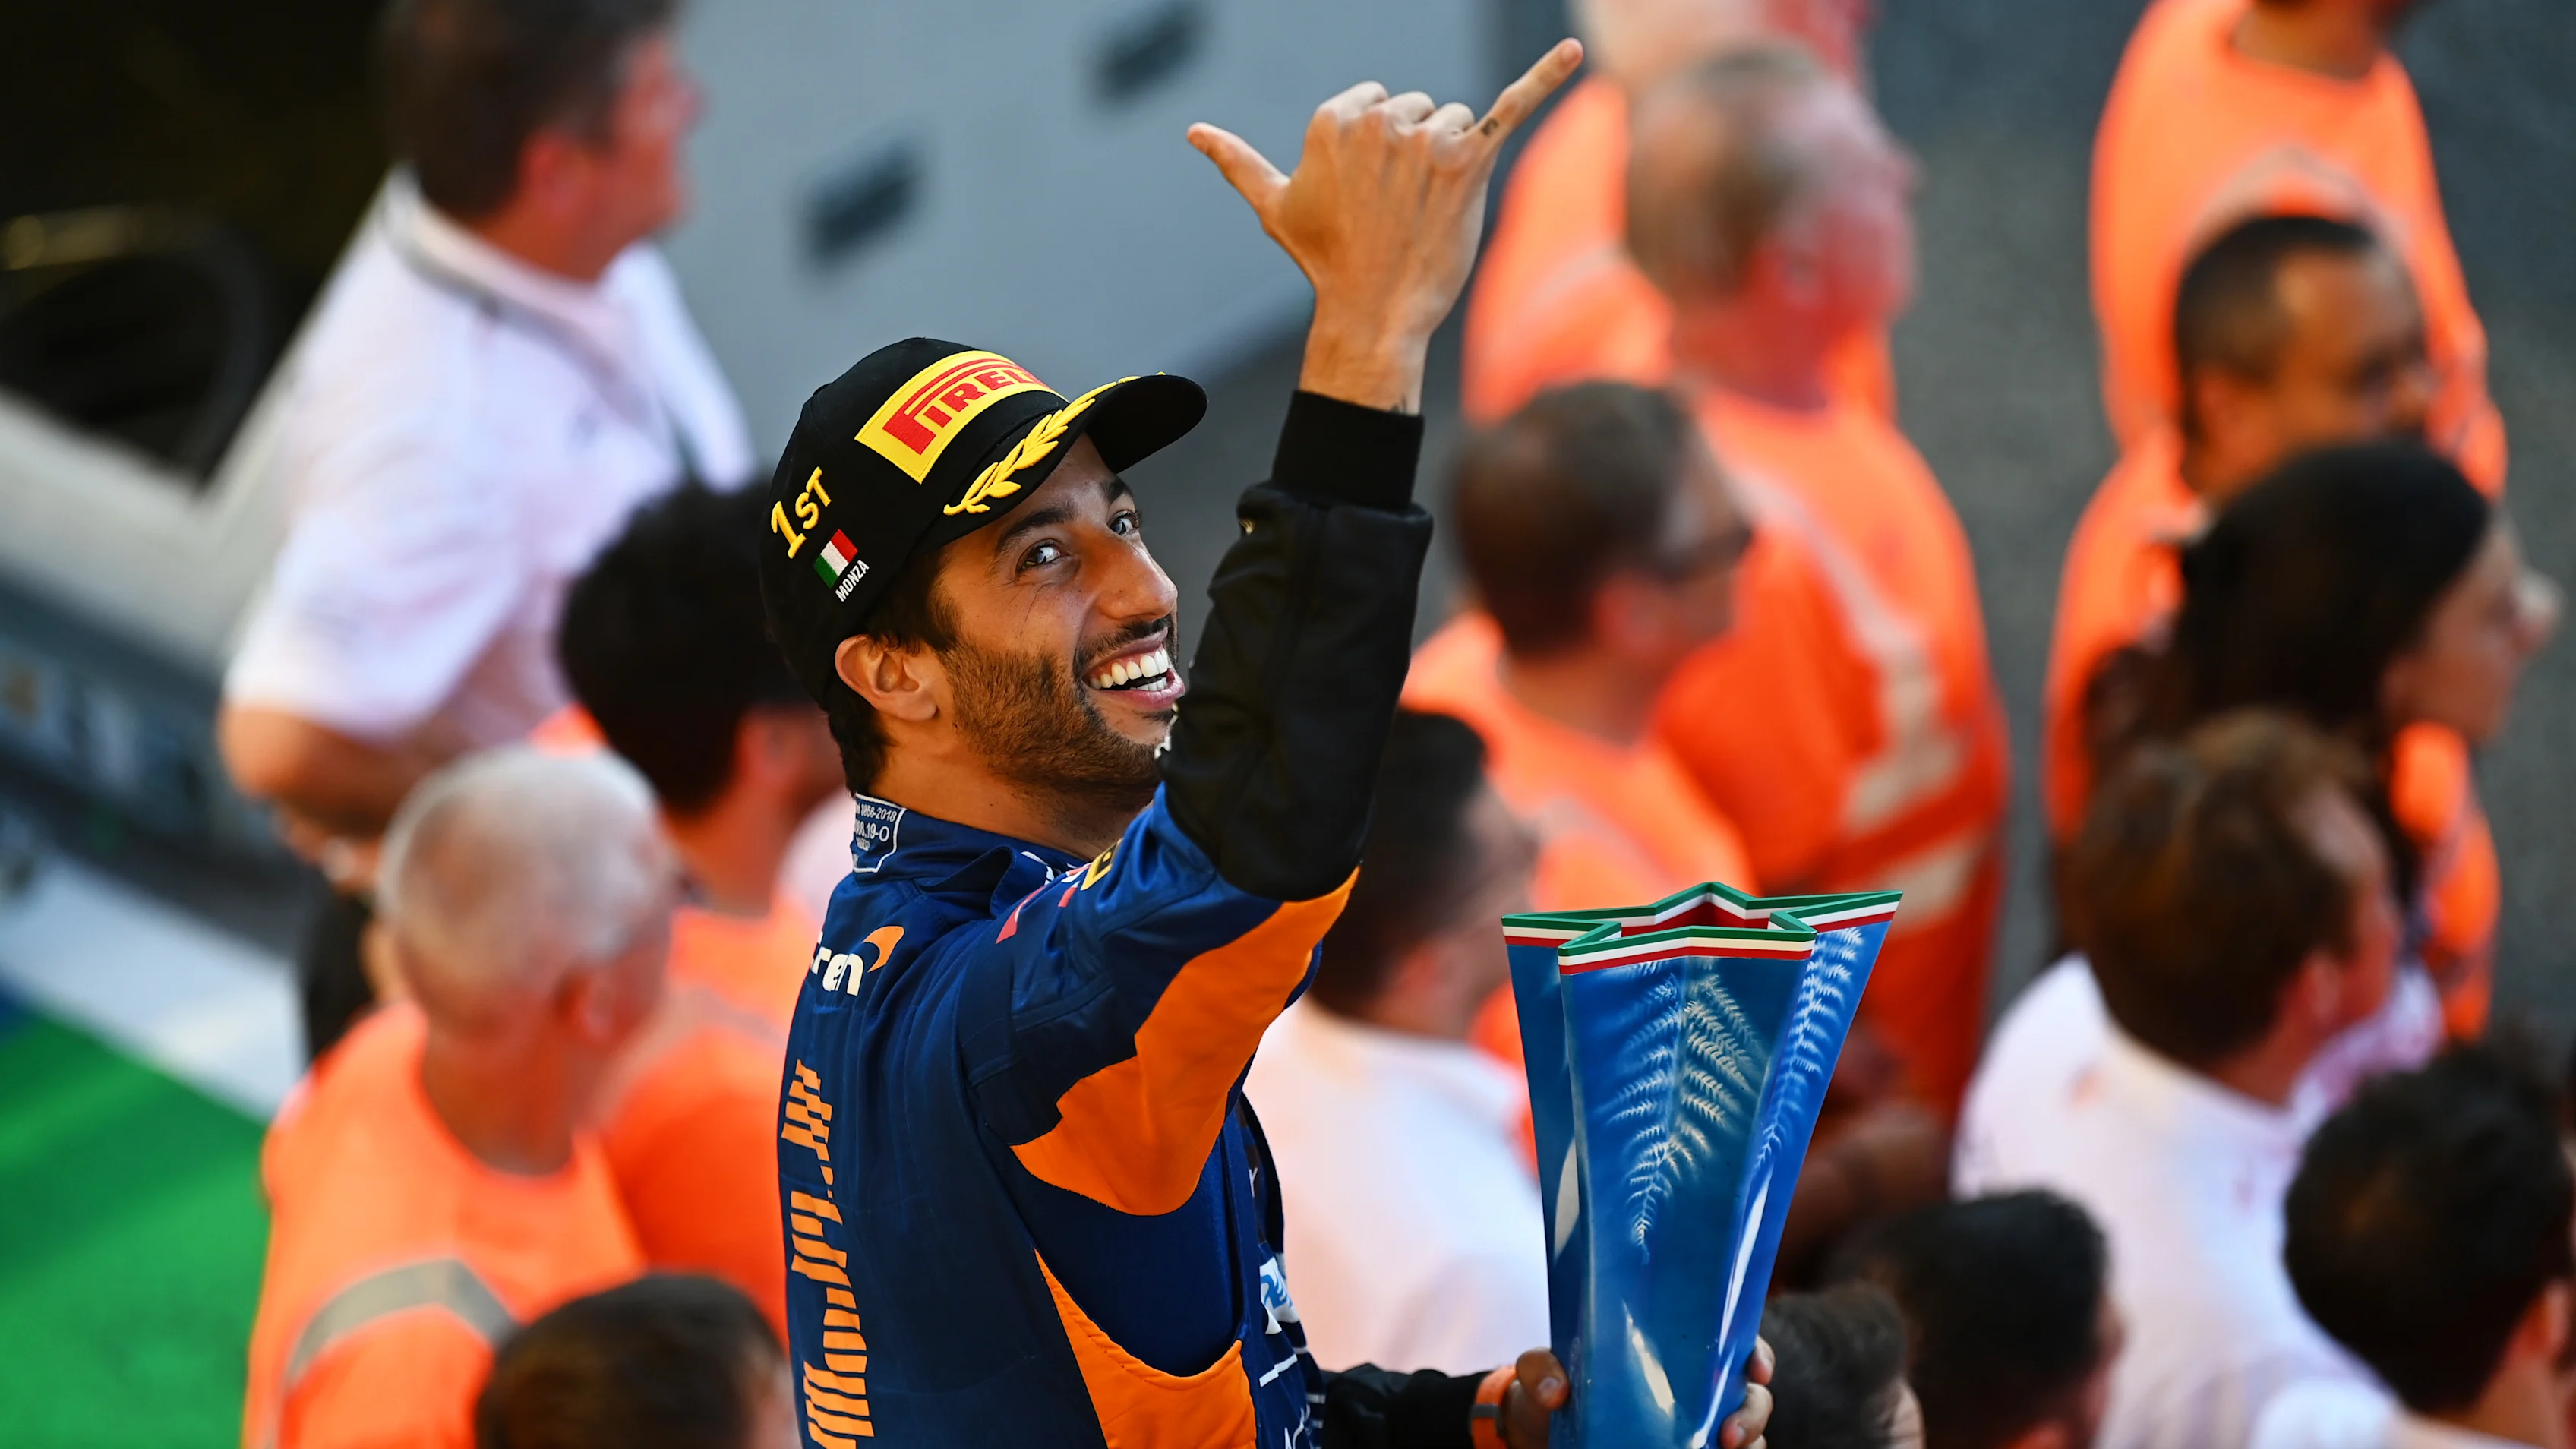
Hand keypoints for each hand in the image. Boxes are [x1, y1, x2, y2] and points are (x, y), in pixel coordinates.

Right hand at [1188, 39, 1582, 411]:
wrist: (1374, 314)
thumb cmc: (1326, 261)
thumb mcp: (1275, 206)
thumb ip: (1237, 161)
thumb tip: (1194, 133)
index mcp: (1334, 119)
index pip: (1377, 102)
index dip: (1379, 149)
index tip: (1369, 193)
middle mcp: (1379, 122)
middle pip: (1418, 108)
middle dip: (1415, 153)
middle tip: (1399, 209)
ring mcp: (1425, 139)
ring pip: (1456, 120)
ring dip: (1450, 161)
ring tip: (1429, 210)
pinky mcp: (1469, 161)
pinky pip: (1512, 108)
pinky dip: (1546, 77)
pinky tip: (1576, 55)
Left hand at [1490, 1339, 1769, 1448]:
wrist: (1542, 1431)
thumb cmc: (1554, 1385)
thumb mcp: (1543, 1369)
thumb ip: (1543, 1369)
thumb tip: (1558, 1390)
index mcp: (1676, 1347)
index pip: (1733, 1341)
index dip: (1756, 1354)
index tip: (1757, 1370)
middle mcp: (1697, 1385)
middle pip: (1750, 1395)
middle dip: (1752, 1413)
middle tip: (1730, 1433)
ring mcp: (1695, 1424)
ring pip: (1747, 1434)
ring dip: (1747, 1443)